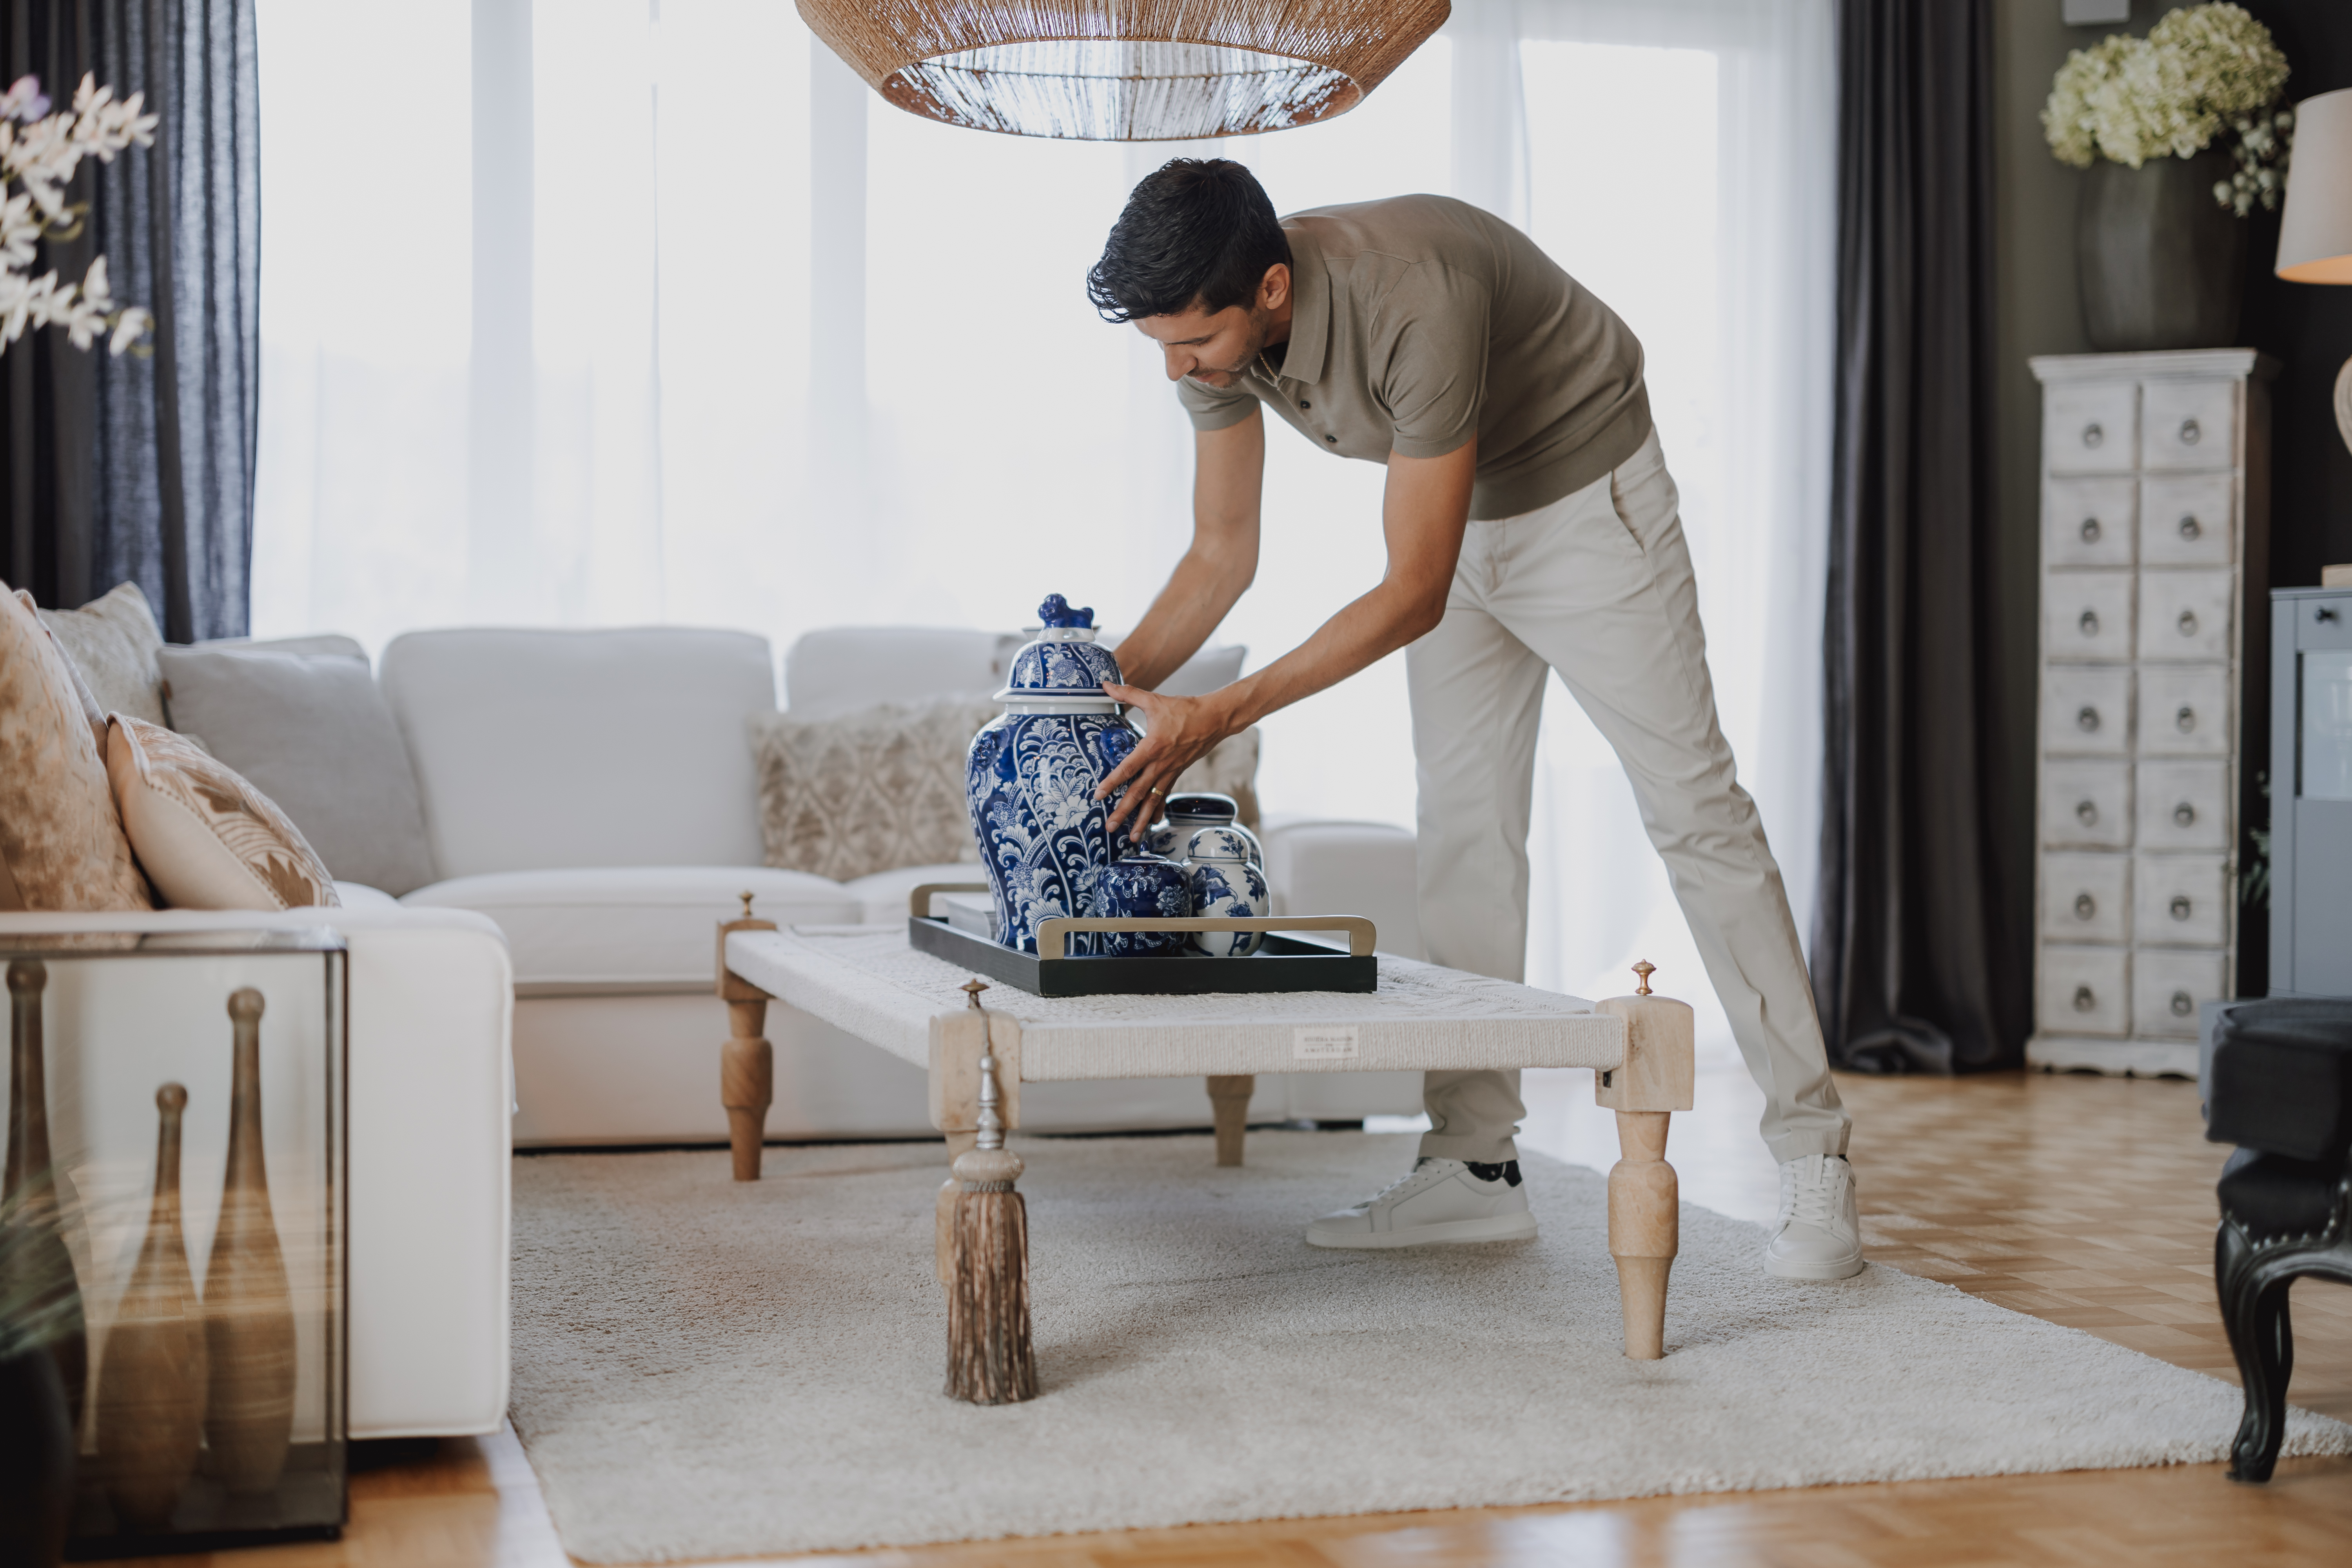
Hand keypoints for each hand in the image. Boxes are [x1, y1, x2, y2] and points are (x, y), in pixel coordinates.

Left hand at [1096, 684, 1234, 840]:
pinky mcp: (1178, 774)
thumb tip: (1105, 685)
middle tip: (1110, 827)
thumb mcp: (1153, 700)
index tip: (1098, 796)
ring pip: (1152, 801)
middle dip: (1123, 812)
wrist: (1214, 719)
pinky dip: (1158, 810)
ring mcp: (1170, 772)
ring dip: (1141, 820)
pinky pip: (1165, 796)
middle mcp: (1161, 765)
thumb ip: (1127, 693)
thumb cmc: (1184, 709)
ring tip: (1132, 838)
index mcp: (1152, 747)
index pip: (1127, 769)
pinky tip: (1153, 823)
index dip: (1111, 783)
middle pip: (1138, 793)